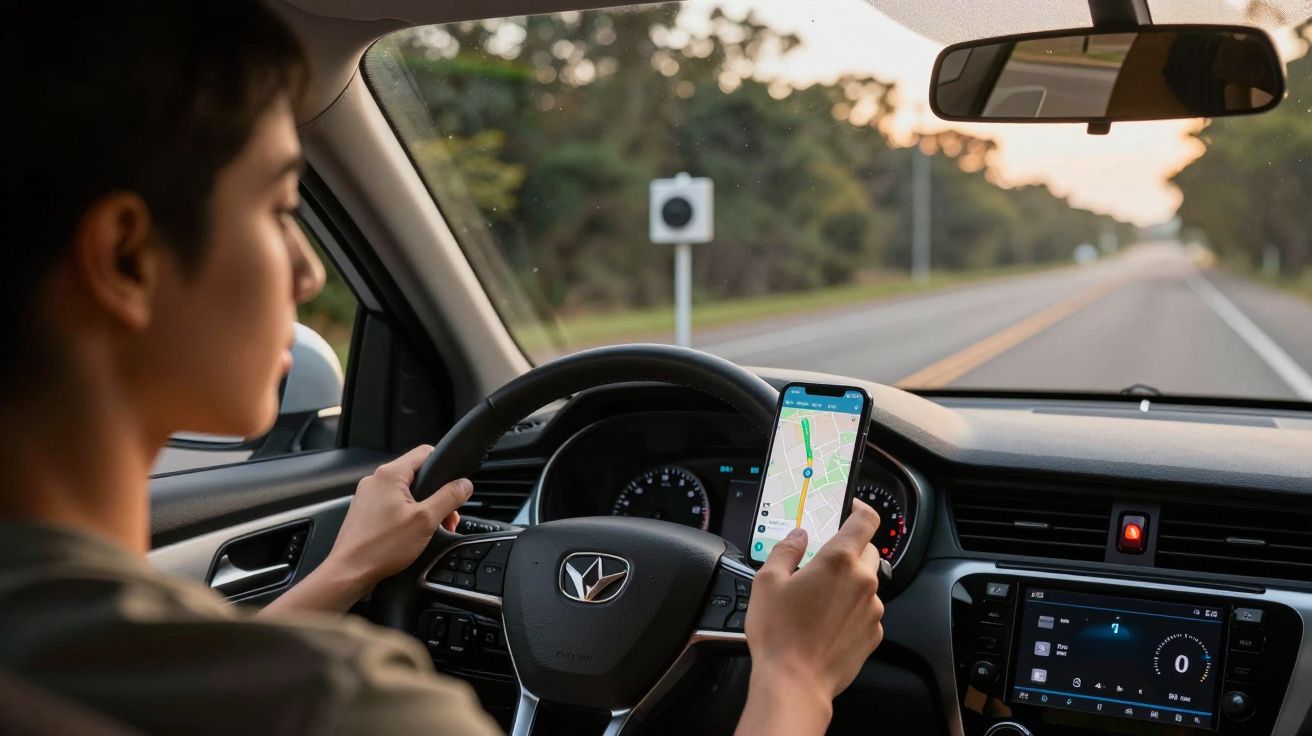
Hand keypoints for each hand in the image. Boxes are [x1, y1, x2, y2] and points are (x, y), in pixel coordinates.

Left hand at [262, 446, 473, 614]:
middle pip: (417, 476)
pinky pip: (392, 506)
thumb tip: (464, 484)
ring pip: (405, 493)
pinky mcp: (364, 512)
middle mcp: (375, 480)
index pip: (425, 452)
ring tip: (429, 530)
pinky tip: (411, 535)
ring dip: (422, 508)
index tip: (454, 485)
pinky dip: (406, 516)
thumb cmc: (380, 548)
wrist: (349, 573)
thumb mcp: (426, 521)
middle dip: (436, 496)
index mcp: (390, 474)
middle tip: (446, 519)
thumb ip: (449, 498)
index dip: (444, 466)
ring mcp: (367, 496)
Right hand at [736, 499, 884, 734]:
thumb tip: (797, 536)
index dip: (860, 509)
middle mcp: (863, 581)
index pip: (866, 520)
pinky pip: (866, 610)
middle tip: (821, 560)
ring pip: (866, 582)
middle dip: (849, 549)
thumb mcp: (767, 581)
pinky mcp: (873, 633)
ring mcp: (872, 609)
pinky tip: (826, 621)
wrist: (794, 683)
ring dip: (849, 582)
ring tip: (818, 599)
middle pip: (868, 550)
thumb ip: (785, 550)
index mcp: (839, 560)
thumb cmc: (779, 633)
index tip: (850, 509)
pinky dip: (851, 609)